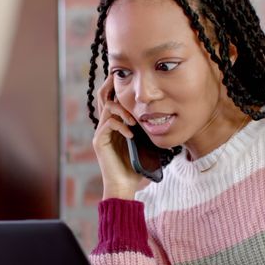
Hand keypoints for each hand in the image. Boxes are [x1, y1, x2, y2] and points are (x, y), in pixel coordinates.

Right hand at [93, 74, 143, 199]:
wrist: (125, 186)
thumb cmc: (137, 167)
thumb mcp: (146, 143)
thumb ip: (148, 129)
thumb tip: (165, 115)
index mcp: (115, 124)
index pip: (113, 99)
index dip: (117, 86)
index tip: (128, 77)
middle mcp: (105, 126)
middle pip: (103, 97)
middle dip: (111, 85)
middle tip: (121, 77)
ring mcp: (101, 133)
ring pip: (107, 108)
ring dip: (123, 110)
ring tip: (134, 121)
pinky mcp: (99, 142)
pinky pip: (108, 124)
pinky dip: (121, 126)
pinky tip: (131, 134)